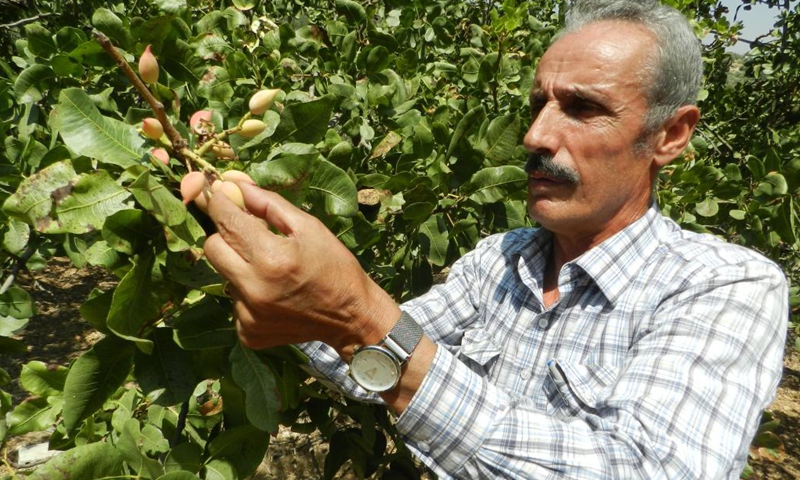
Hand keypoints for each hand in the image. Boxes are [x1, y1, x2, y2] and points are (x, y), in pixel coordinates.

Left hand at [203, 182, 399, 352]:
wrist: (352, 317)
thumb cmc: (335, 266)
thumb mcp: (309, 227)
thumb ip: (268, 204)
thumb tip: (235, 184)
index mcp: (271, 257)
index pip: (226, 221)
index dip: (219, 202)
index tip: (221, 192)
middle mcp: (253, 288)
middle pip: (212, 248)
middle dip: (226, 235)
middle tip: (250, 235)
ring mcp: (248, 315)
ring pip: (224, 275)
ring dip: (239, 266)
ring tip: (271, 271)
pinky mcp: (248, 332)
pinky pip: (234, 302)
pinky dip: (248, 294)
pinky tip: (273, 295)